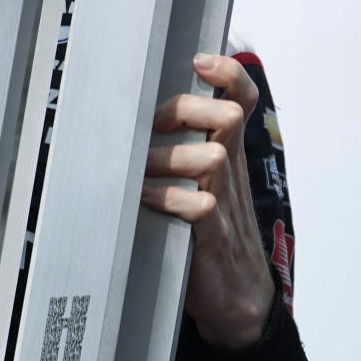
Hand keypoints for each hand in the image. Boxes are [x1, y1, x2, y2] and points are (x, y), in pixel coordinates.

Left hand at [141, 53, 274, 348]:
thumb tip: (119, 120)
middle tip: (154, 124)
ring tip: (137, 170)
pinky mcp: (213, 237)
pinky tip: (142, 201)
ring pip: (211, 158)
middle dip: (186, 110)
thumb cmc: (203, 234)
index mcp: (224, 154)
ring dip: (167, 159)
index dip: (227, 75)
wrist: (235, 298)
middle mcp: (227, 172)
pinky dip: (167, 198)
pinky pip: (199, 207)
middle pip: (226, 118)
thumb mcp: (195, 183)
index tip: (200, 61)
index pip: (241, 101)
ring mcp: (224, 203)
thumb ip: (174, 150)